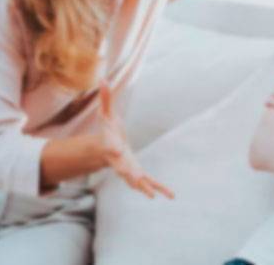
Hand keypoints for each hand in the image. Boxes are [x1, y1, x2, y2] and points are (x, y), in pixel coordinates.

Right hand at [98, 82, 174, 198]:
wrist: (105, 150)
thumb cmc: (107, 131)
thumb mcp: (106, 114)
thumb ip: (106, 98)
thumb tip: (103, 79)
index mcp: (112, 146)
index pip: (112, 146)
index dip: (114, 147)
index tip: (117, 149)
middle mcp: (119, 161)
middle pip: (123, 168)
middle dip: (129, 174)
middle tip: (136, 179)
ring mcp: (128, 169)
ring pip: (137, 180)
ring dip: (145, 187)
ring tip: (153, 195)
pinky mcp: (137, 173)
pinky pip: (148, 181)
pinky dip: (158, 188)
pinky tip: (170, 195)